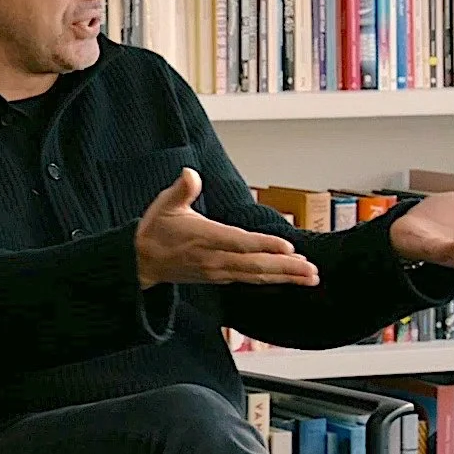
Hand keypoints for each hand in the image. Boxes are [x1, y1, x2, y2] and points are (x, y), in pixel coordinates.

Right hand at [134, 168, 319, 289]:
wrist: (141, 262)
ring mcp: (218, 270)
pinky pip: (250, 279)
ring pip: (256, 275)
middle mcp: (214, 258)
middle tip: (311, 268)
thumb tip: (190, 173)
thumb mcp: (164, 205)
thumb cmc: (155, 231)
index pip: (239, 243)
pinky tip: (288, 278)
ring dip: (285, 276)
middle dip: (286, 267)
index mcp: (204, 238)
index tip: (288, 246)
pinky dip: (271, 279)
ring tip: (310, 276)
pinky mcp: (220, 277)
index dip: (264, 245)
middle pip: (255, 265)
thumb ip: (181, 189)